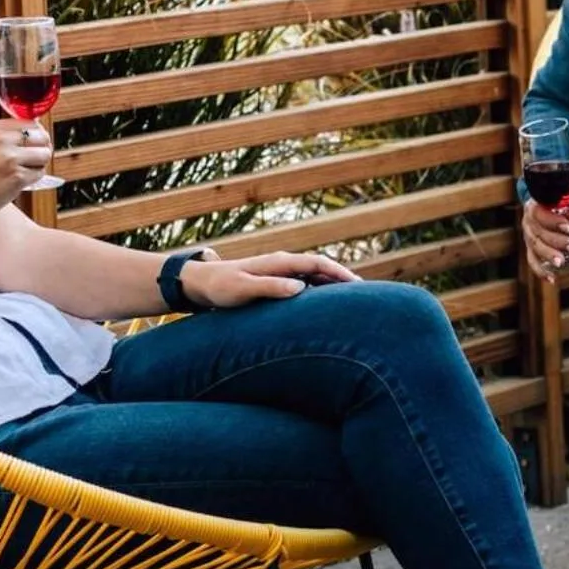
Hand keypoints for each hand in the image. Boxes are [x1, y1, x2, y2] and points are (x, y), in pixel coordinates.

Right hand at [0, 118, 52, 224]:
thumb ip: (1, 139)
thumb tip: (29, 137)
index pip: (29, 122)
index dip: (36, 134)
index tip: (33, 144)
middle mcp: (2, 140)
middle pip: (41, 136)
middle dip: (41, 148)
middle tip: (33, 159)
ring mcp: (11, 158)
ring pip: (44, 154)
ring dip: (39, 164)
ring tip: (23, 172)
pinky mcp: (17, 178)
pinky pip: (39, 173)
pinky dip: (33, 179)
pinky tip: (17, 183)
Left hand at [183, 251, 360, 309]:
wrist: (201, 283)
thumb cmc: (220, 287)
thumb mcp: (244, 289)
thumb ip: (271, 288)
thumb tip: (301, 288)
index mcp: (279, 262)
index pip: (317, 263)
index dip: (339, 273)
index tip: (358, 284)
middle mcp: (283, 264)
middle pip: (321, 268)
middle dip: (343, 279)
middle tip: (367, 296)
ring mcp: (281, 273)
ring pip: (315, 277)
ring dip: (333, 286)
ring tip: (353, 302)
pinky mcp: (276, 283)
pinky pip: (305, 285)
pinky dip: (320, 292)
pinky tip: (327, 306)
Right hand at [520, 196, 568, 282]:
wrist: (567, 219)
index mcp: (536, 207)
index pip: (540, 213)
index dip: (553, 221)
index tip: (568, 228)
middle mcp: (529, 222)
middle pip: (538, 233)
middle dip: (556, 242)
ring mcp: (529, 238)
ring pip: (536, 248)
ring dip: (549, 256)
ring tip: (562, 262)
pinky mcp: (532, 251)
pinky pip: (533, 261)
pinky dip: (541, 271)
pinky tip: (551, 278)